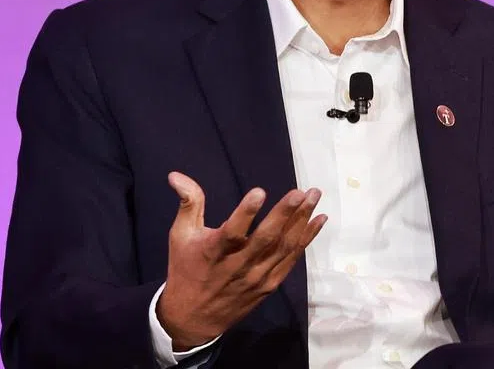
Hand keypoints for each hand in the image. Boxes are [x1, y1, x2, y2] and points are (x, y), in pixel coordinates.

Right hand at [156, 171, 327, 350]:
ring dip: (301, 221)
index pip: (232, 232)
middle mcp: (238, 266)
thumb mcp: (180, 235)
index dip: (245, 213)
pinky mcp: (269, 285)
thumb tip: (176, 175)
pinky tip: (318, 220)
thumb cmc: (186, 269)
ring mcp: (257, 277)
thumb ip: (188, 203)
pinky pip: (291, 260)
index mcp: (214, 252)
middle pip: (266, 239)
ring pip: (283, 248)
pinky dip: (305, 240)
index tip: (259, 192)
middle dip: (285, 214)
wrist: (192, 317)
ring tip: (314, 196)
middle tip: (301, 192)